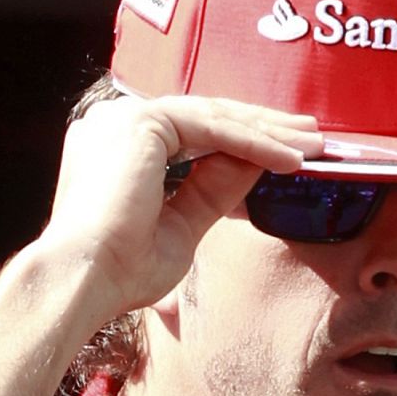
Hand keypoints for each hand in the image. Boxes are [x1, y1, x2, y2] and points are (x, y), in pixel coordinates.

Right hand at [42, 95, 323, 315]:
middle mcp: (119, 124)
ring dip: (267, 132)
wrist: (85, 279)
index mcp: (121, 147)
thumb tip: (255, 165)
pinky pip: (212, 128)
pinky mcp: (141, 122)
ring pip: (214, 117)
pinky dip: (253, 143)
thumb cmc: (121, 270)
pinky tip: (288, 160)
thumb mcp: (185, 225)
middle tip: (310, 135)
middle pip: (207, 116)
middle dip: (264, 126)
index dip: (243, 140)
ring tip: (311, 146)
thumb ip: (215, 191)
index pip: (193, 133)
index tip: (285, 152)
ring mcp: (126, 118)